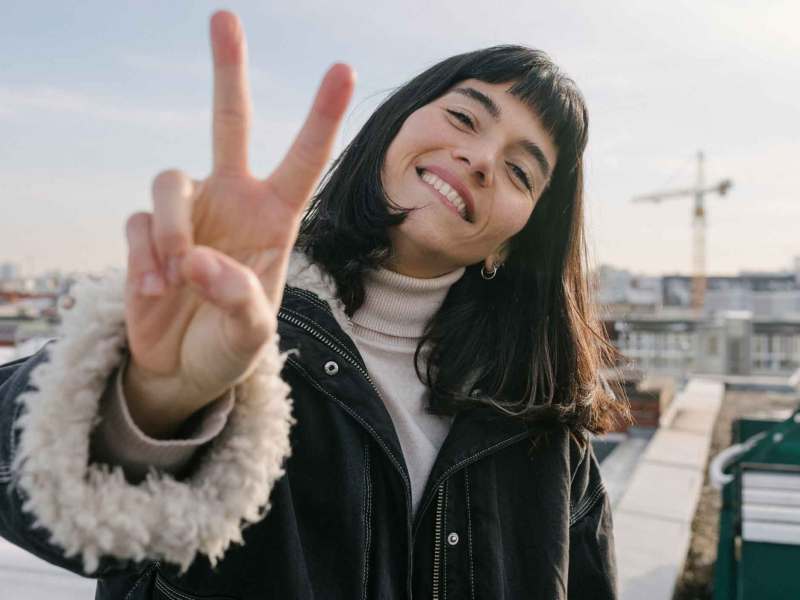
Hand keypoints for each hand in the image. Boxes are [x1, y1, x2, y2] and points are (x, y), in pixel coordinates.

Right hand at [121, 11, 353, 437]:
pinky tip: (156, 293)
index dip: (322, 116)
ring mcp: (187, 213)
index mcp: (274, 219)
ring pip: (170, 178)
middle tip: (224, 17)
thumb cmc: (230, 348)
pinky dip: (144, 257)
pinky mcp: (146, 232)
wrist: (183, 370)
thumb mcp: (251, 336)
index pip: (304, 160)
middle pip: (229, 122)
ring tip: (177, 280)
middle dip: (228, 71)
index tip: (342, 68)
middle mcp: (232, 202)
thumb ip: (239, 300)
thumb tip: (198, 258)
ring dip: (170, 229)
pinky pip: (137, 222)